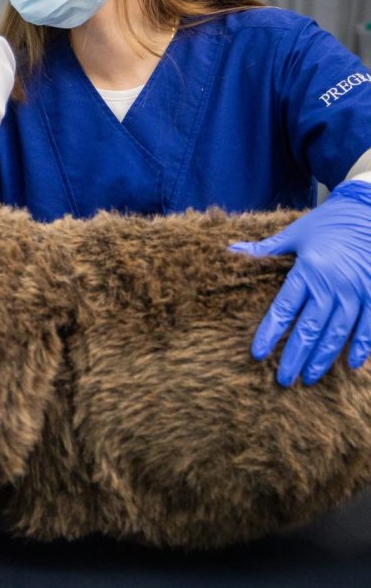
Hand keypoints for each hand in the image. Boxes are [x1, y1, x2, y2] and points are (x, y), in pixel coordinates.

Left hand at [230, 180, 370, 385]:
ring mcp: (358, 291)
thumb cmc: (329, 222)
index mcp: (307, 271)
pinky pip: (369, 326)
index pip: (283, 309)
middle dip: (294, 356)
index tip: (257, 354)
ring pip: (338, 333)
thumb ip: (266, 249)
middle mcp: (332, 285)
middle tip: (282, 379)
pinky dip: (362, 346)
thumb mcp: (295, 233)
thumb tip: (231, 251)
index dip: (269, 333)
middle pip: (310, 328)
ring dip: (323, 358)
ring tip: (308, 378)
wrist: (370, 208)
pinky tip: (351, 365)